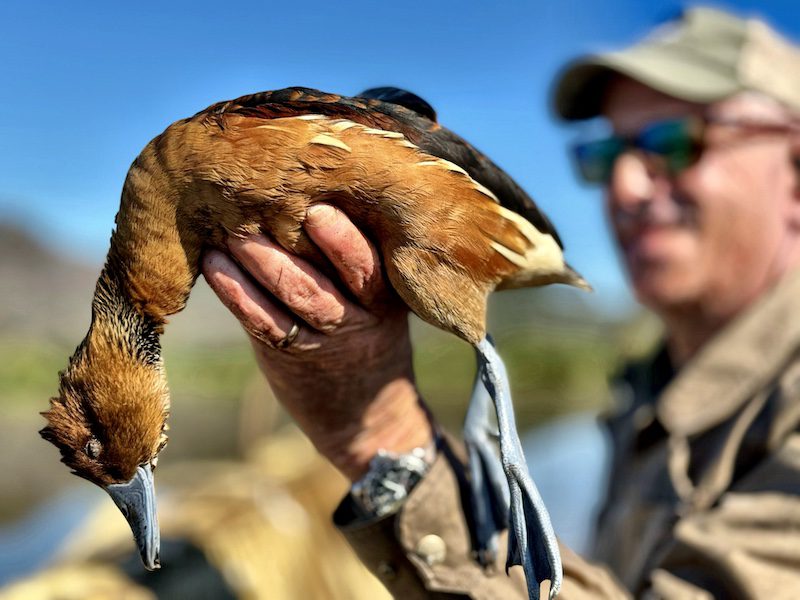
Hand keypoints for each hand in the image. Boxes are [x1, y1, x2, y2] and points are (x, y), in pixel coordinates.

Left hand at [202, 204, 433, 479]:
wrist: (369, 416)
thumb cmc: (371, 337)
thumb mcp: (382, 304)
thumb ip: (354, 264)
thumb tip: (302, 202)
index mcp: (385, 299)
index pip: (366, 266)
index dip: (342, 240)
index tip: (317, 208)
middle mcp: (357, 321)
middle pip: (318, 283)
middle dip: (285, 245)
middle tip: (253, 205)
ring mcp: (323, 343)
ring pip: (288, 301)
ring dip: (254, 263)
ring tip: (227, 231)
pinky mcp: (290, 358)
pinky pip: (262, 324)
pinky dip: (236, 295)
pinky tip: (214, 267)